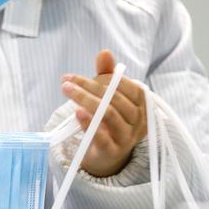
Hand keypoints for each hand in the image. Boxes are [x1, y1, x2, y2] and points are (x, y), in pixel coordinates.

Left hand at [60, 50, 146, 176]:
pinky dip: (89, 122)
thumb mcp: (108, 97)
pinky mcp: (113, 151)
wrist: (107, 156)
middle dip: (89, 87)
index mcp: (143, 105)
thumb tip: (104, 52)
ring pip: (109, 114)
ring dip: (85, 100)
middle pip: (115, 99)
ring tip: (67, 91)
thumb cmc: (109, 121)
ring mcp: (127, 137)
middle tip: (66, 82)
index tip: (75, 76)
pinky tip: (77, 112)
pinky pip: (102, 136)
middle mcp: (139, 121)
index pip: (126, 86)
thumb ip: (107, 75)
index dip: (103, 77)